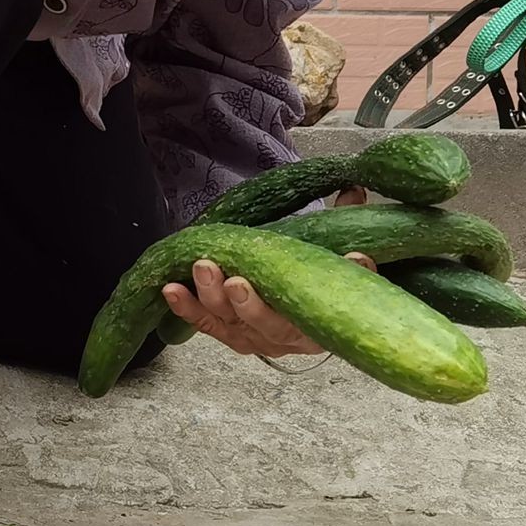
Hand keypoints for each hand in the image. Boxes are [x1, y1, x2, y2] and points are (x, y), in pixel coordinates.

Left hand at [162, 189, 374, 356]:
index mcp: (314, 324)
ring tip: (201, 268)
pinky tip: (171, 289)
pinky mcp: (229, 333)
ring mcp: (252, 336)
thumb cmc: (324, 284)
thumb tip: (353, 189)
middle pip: (258, 322)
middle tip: (228, 277)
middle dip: (241, 300)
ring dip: (209, 296)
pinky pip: (205, 323)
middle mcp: (282, 336)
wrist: (315, 317)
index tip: (256, 281)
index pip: (303, 317)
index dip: (292, 299)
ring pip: (227, 321)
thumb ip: (347, 224)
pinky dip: (187, 308)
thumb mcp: (339, 258)